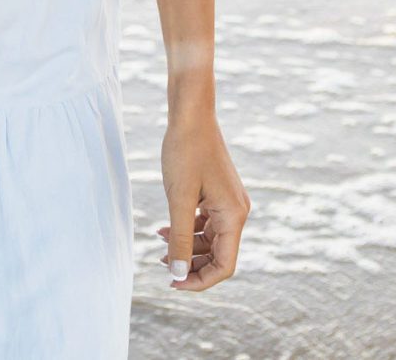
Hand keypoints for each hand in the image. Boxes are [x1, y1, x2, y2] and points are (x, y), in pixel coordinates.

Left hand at [157, 109, 249, 290]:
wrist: (190, 115)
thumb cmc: (185, 152)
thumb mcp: (179, 199)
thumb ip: (179, 239)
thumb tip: (177, 275)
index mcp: (233, 215)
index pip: (224, 266)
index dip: (199, 280)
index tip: (172, 282)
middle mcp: (236, 212)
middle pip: (219, 256)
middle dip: (191, 265)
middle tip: (161, 265)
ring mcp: (228, 203)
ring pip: (210, 241)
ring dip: (186, 248)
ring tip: (159, 244)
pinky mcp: (218, 195)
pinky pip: (206, 224)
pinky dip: (187, 230)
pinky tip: (164, 229)